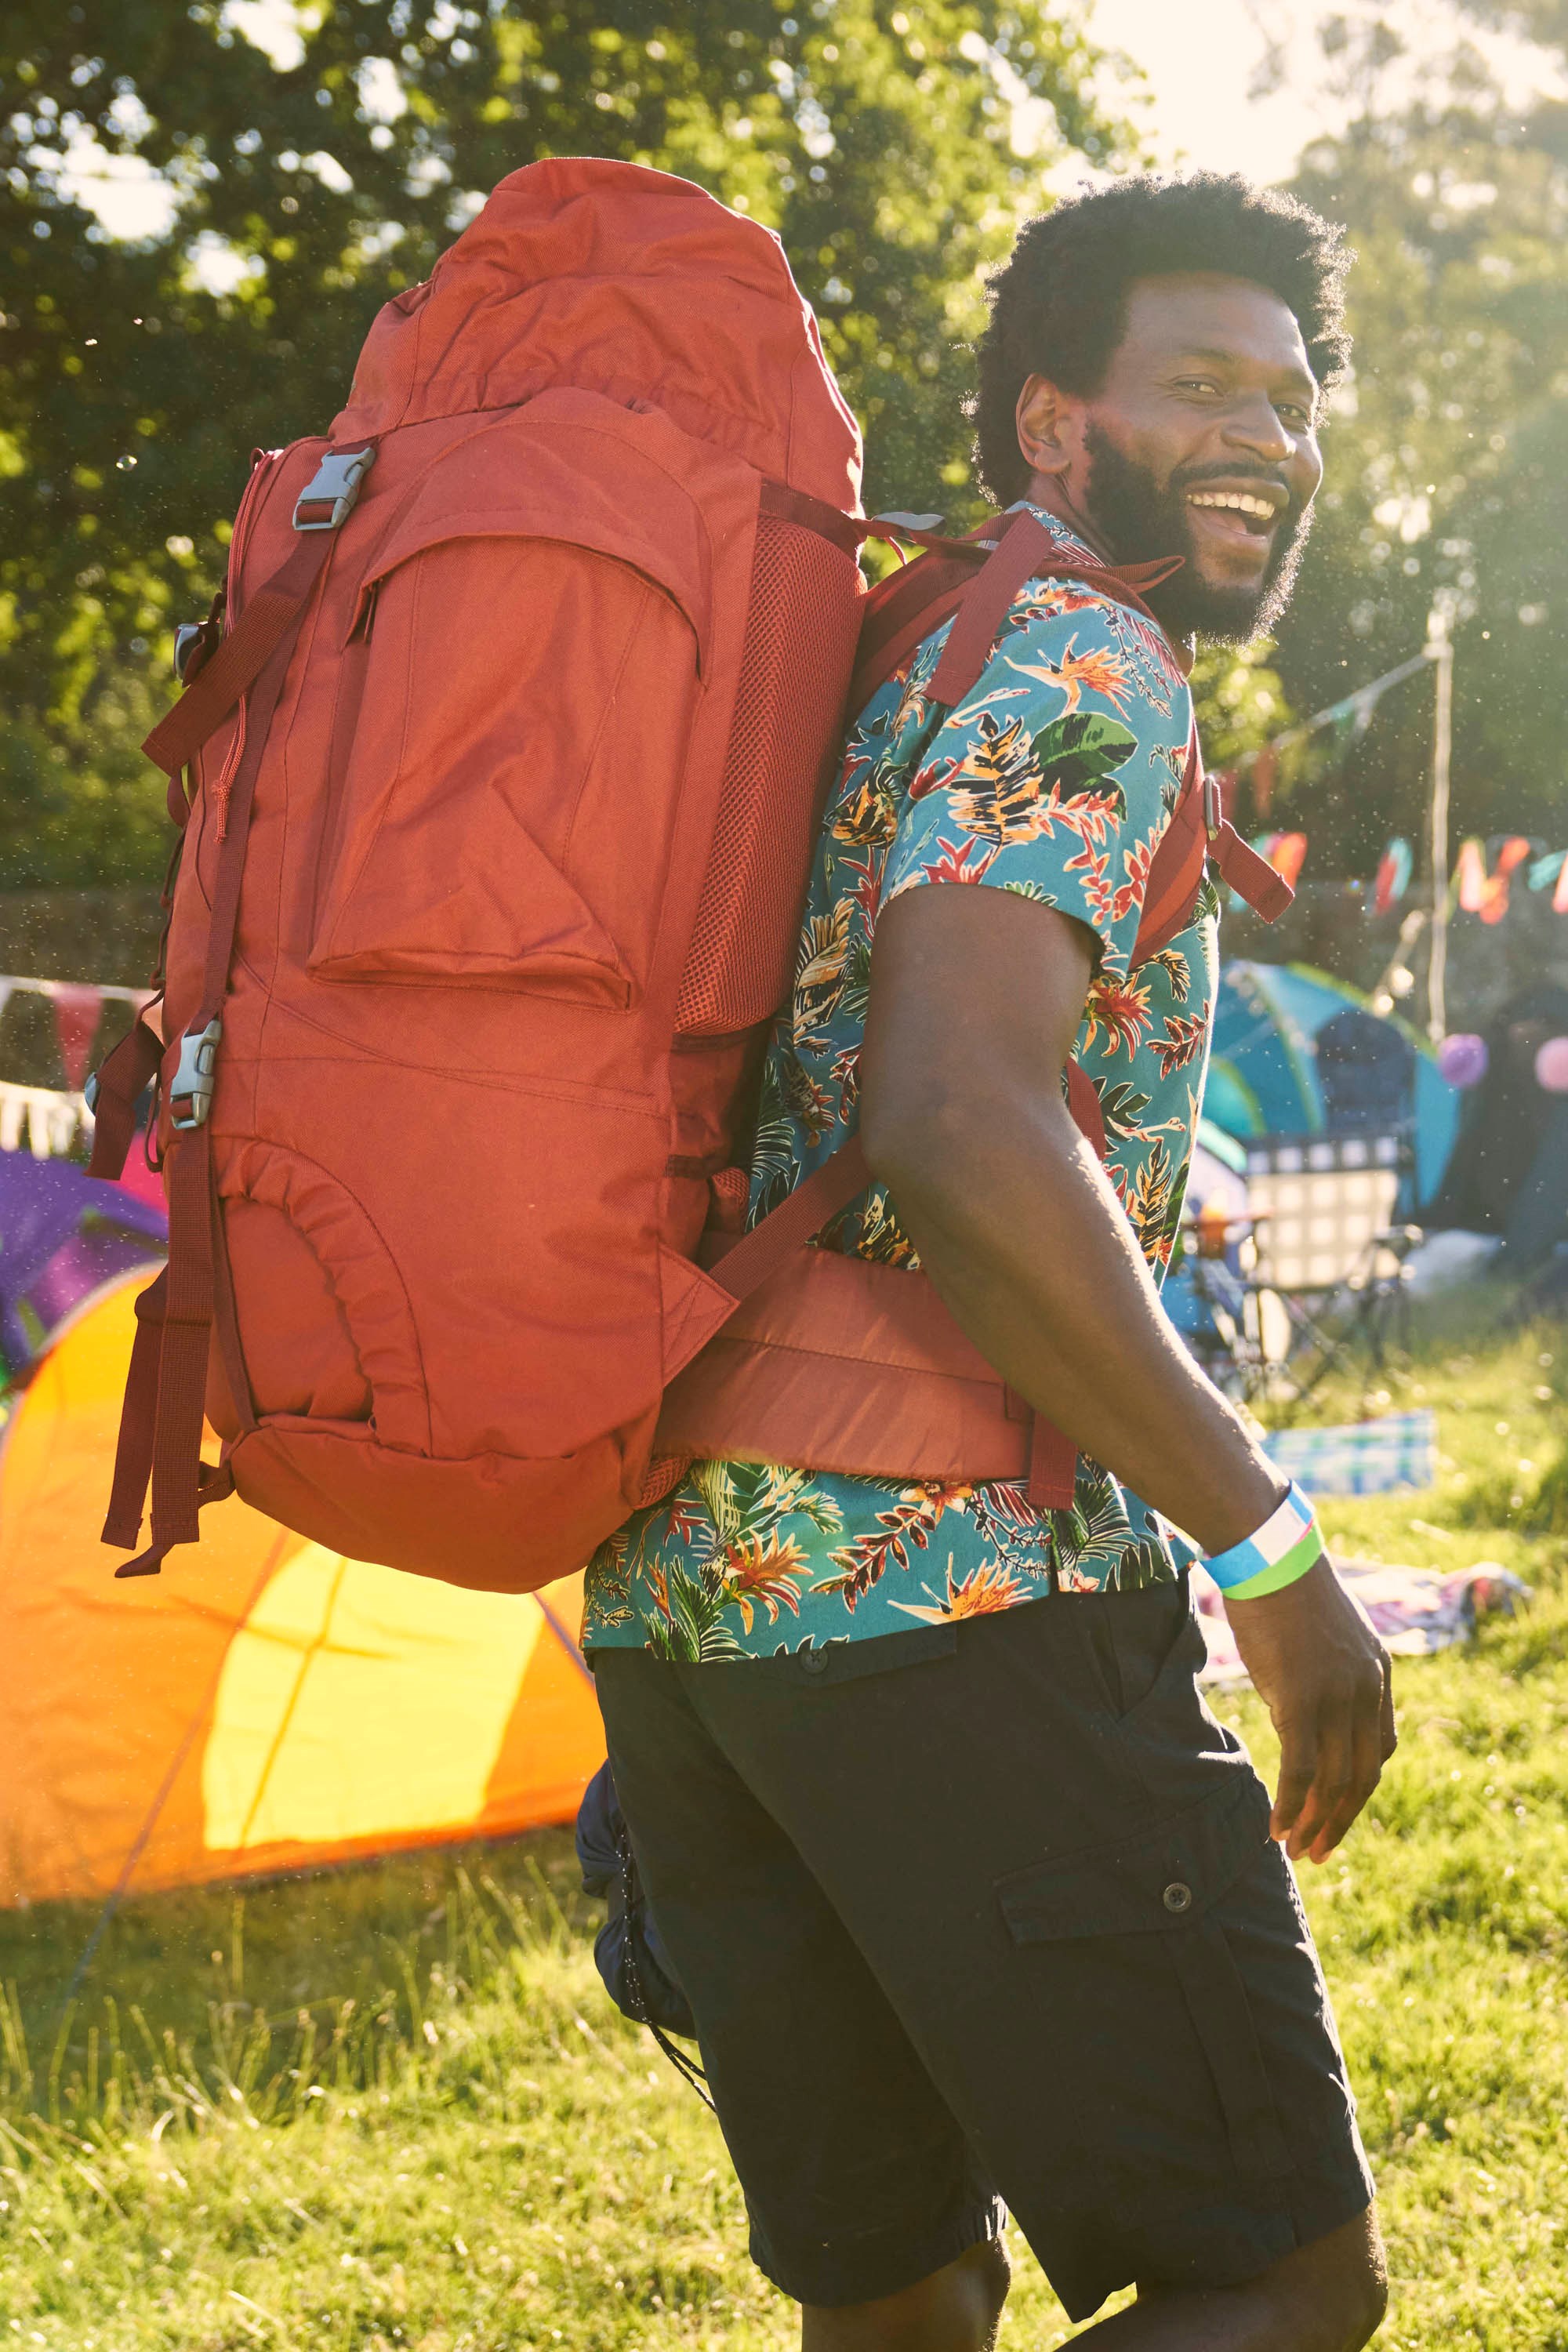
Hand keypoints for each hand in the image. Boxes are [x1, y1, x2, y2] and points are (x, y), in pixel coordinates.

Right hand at [1225, 1555, 1395, 1863]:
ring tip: (1296, 1850)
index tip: (1335, 1811)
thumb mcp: (1325, 1631)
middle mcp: (1367, 1690)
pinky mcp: (1302, 1698)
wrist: (1268, 1554)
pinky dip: (1290, 1804)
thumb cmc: (1284, 1585)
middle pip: (1362, 1775)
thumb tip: (1303, 1696)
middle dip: (1341, 1819)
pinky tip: (1276, 1827)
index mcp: (1377, 1674)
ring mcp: (1337, 1696)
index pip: (1379, 1749)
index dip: (1358, 1788)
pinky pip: (1302, 1769)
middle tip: (1319, 1852)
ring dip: (1314, 1823)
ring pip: (1334, 1780)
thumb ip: (1329, 1668)